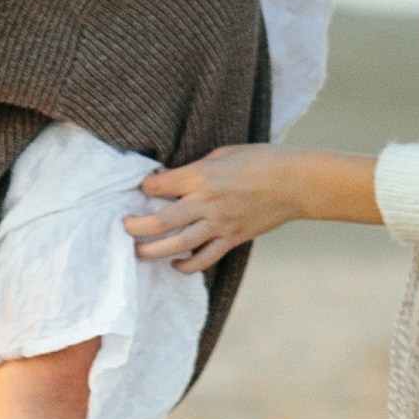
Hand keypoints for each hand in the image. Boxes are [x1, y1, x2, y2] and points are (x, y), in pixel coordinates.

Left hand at [125, 144, 379, 271]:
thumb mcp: (223, 153)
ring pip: (177, 244)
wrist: (295, 182)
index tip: (141, 188)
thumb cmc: (261, 159)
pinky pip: (203, 258)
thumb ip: (196, 167)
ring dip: (153, 250)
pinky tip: (175, 264)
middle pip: (160, 220)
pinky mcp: (231, 239)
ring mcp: (219, 224)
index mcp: (201, 175)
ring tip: (137, 251)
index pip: (159, 186)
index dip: (145, 186)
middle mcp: (206, 202)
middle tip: (124, 227)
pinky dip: (186, 265)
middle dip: (136, 226)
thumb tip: (174, 179)